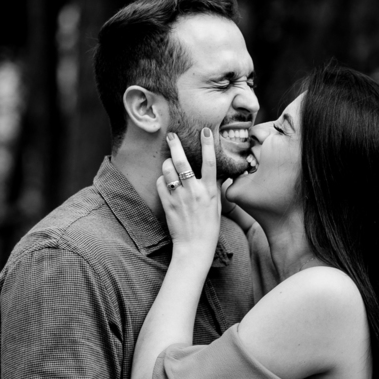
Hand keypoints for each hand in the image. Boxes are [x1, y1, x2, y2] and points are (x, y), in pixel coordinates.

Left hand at [156, 129, 219, 256]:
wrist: (194, 246)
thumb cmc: (209, 228)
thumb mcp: (217, 206)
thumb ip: (215, 188)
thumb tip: (217, 174)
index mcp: (209, 191)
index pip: (210, 162)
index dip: (208, 144)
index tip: (205, 131)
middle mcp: (194, 191)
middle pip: (183, 161)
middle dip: (176, 145)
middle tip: (171, 135)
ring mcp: (179, 197)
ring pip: (168, 170)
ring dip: (167, 163)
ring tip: (168, 162)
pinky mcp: (167, 204)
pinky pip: (160, 183)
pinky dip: (162, 180)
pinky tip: (166, 182)